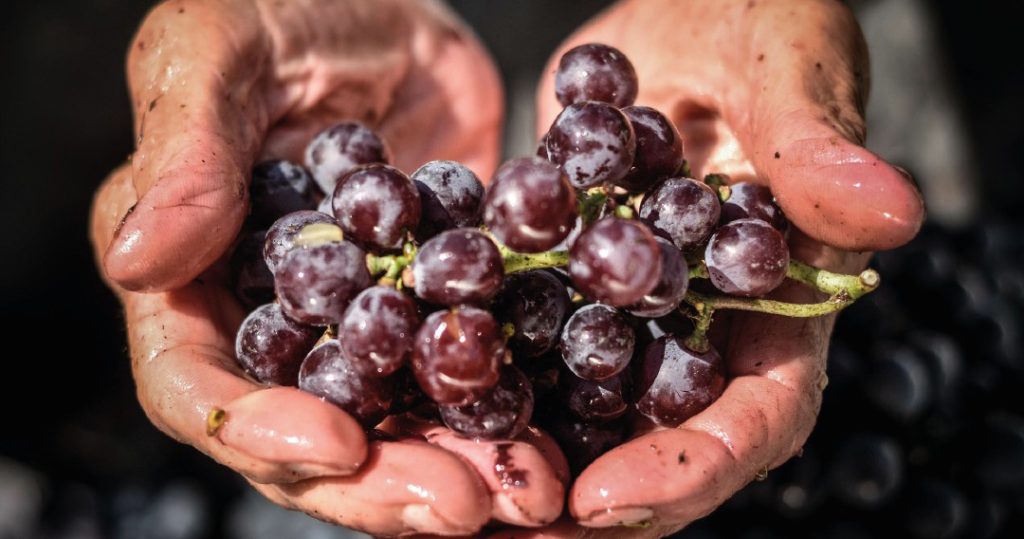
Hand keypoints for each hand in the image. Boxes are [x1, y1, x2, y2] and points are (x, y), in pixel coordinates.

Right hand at [91, 0, 568, 534]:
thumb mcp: (220, 43)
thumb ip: (183, 148)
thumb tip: (139, 260)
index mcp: (186, 273)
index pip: (196, 382)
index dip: (259, 429)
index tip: (341, 444)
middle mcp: (265, 321)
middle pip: (307, 436)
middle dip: (383, 482)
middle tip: (469, 502)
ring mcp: (354, 325)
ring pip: (394, 426)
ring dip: (456, 466)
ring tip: (529, 491)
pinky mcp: (430, 309)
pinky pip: (461, 375)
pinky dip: (503, 413)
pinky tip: (556, 438)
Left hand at [492, 0, 923, 535]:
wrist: (682, 5)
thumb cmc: (759, 16)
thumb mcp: (785, 56)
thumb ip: (815, 140)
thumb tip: (888, 215)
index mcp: (782, 300)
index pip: (755, 417)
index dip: (689, 468)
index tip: (607, 500)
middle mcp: (705, 326)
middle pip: (655, 443)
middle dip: (587, 494)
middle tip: (503, 518)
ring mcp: (632, 312)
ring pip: (582, 409)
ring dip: (521, 452)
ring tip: (450, 481)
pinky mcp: (567, 281)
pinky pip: (525, 339)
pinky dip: (480, 371)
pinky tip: (417, 387)